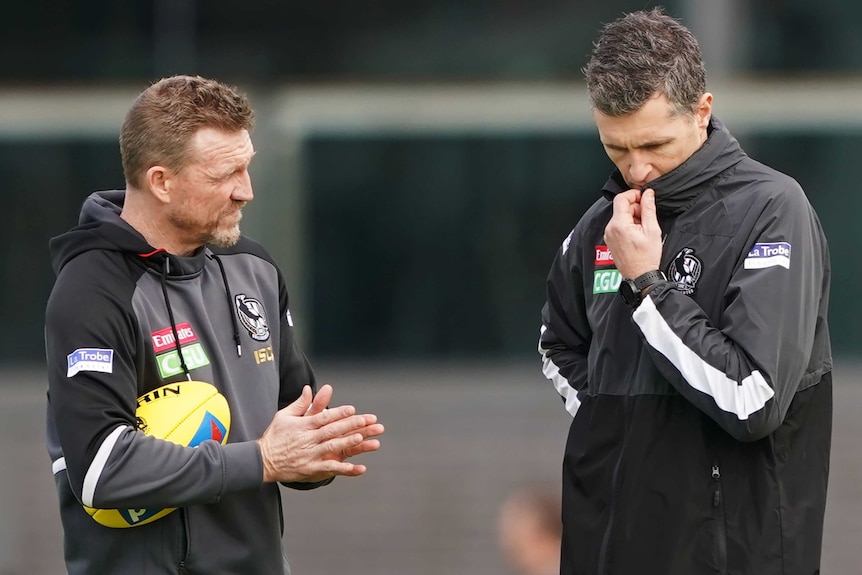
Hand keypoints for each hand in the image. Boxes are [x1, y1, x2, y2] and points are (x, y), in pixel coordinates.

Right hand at [256, 384, 383, 482]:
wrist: (261, 460)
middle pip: (331, 430)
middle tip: (365, 420)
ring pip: (331, 447)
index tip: (352, 409)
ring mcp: (309, 455)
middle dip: (349, 425)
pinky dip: (343, 469)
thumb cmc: (275, 436)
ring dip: (346, 442)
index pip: (323, 417)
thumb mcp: (284, 416)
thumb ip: (300, 404)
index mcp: (303, 425)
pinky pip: (328, 468)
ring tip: (361, 438)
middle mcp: (307, 439)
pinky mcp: (309, 469)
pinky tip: (358, 467)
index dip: (338, 413)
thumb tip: (308, 388)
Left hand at [603, 188, 662, 278]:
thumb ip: (649, 208)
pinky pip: (618, 225)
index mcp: (619, 224)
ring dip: (633, 217)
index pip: (621, 198)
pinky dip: (628, 224)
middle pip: (621, 207)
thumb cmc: (647, 257)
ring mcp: (608, 235)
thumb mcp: (652, 230)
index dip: (634, 194)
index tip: (645, 198)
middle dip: (636, 208)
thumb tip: (648, 194)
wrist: (640, 276)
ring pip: (621, 216)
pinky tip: (638, 234)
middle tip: (647, 217)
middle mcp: (610, 228)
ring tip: (644, 229)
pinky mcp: (610, 240)